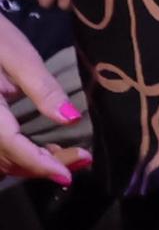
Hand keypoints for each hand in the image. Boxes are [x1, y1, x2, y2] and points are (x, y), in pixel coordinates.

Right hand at [0, 6, 76, 187]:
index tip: (69, 175)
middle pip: (5, 158)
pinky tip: (42, 148)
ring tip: (66, 155)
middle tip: (81, 159)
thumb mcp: (16, 53)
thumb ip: (41, 88)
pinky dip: (17, 154)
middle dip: (42, 165)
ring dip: (30, 163)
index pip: (11, 146)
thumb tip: (71, 118)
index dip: (40, 164)